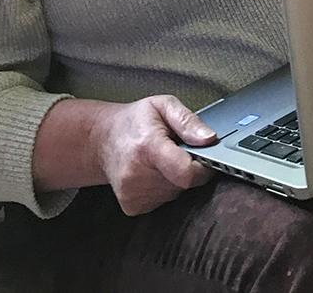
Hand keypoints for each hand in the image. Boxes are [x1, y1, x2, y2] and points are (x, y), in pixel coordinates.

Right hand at [91, 95, 216, 215]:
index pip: (186, 173)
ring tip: (161, 160)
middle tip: (174, 150)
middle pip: (183, 183)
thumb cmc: (135, 120)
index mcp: (148, 147)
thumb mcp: (164, 105)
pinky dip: (163, 188)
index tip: (202, 156)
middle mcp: (137, 174)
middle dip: (187, 168)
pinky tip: (152, 173)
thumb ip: (188, 121)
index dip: (202, 167)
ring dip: (175, 179)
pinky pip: (163, 201)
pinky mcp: (132, 206)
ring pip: (175, 193)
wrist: (103, 140)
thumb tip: (210, 139)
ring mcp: (133, 194)